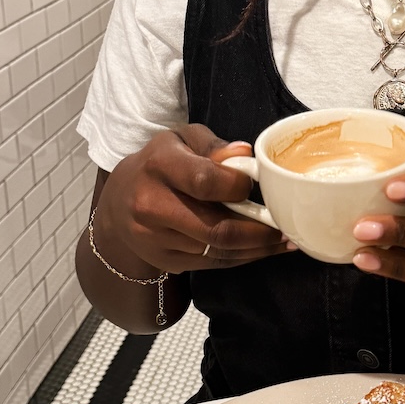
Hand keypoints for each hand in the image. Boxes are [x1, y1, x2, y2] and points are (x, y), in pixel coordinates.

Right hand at [93, 125, 290, 273]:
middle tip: (287, 224)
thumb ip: (214, 145)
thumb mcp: (182, 139)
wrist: (117, 203)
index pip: (205, 182)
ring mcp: (156, 240)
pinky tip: (263, 249)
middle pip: (217, 229)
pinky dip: (242, 257)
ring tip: (285, 239)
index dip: (238, 186)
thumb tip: (246, 154)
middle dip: (260, 230)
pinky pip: (213, 264)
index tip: (256, 184)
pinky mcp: (166, 261)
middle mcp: (151, 206)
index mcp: (158, 166)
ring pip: (218, 251)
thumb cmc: (160, 163)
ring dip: (258, 248)